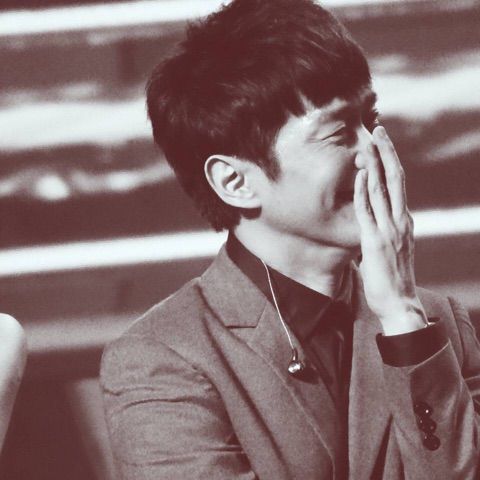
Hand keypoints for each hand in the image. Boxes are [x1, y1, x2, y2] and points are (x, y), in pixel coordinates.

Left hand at [353, 126, 426, 334]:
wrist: (400, 303)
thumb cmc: (393, 278)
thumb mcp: (393, 249)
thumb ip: (384, 233)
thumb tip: (371, 224)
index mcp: (404, 221)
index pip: (399, 185)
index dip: (390, 163)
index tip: (382, 144)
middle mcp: (400, 221)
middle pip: (395, 179)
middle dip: (386, 153)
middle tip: (378, 131)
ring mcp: (389, 230)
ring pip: (381, 190)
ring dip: (373, 165)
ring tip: (367, 144)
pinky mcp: (374, 242)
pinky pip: (367, 212)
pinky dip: (363, 192)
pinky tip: (359, 175)